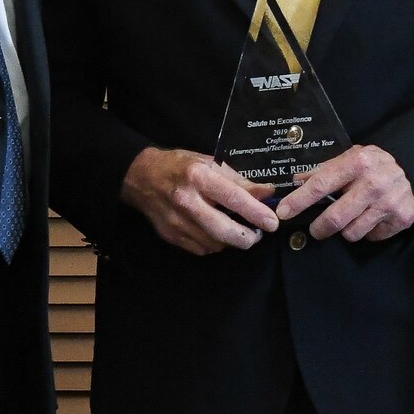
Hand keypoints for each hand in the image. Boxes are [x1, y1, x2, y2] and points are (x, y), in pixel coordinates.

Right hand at [121, 147, 276, 255]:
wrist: (140, 177)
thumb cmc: (180, 166)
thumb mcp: (210, 164)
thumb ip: (239, 181)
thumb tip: (268, 193)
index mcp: (198, 177)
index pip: (234, 198)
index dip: (256, 212)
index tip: (273, 222)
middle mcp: (186, 201)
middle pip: (224, 230)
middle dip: (247, 237)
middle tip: (258, 234)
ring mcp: (176, 222)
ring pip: (215, 244)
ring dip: (231, 241)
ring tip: (237, 230)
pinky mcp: (171, 236)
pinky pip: (202, 249)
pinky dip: (214, 244)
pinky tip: (216, 232)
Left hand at [273, 145, 413, 241]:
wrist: (413, 171)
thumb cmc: (372, 166)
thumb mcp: (350, 158)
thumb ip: (323, 170)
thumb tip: (296, 181)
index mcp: (357, 162)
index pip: (321, 185)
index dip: (299, 201)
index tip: (283, 213)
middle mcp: (374, 182)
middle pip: (335, 218)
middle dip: (319, 228)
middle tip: (316, 229)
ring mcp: (389, 202)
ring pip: (352, 233)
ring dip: (346, 230)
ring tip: (353, 217)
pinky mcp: (401, 218)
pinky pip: (371, 237)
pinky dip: (367, 231)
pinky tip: (372, 218)